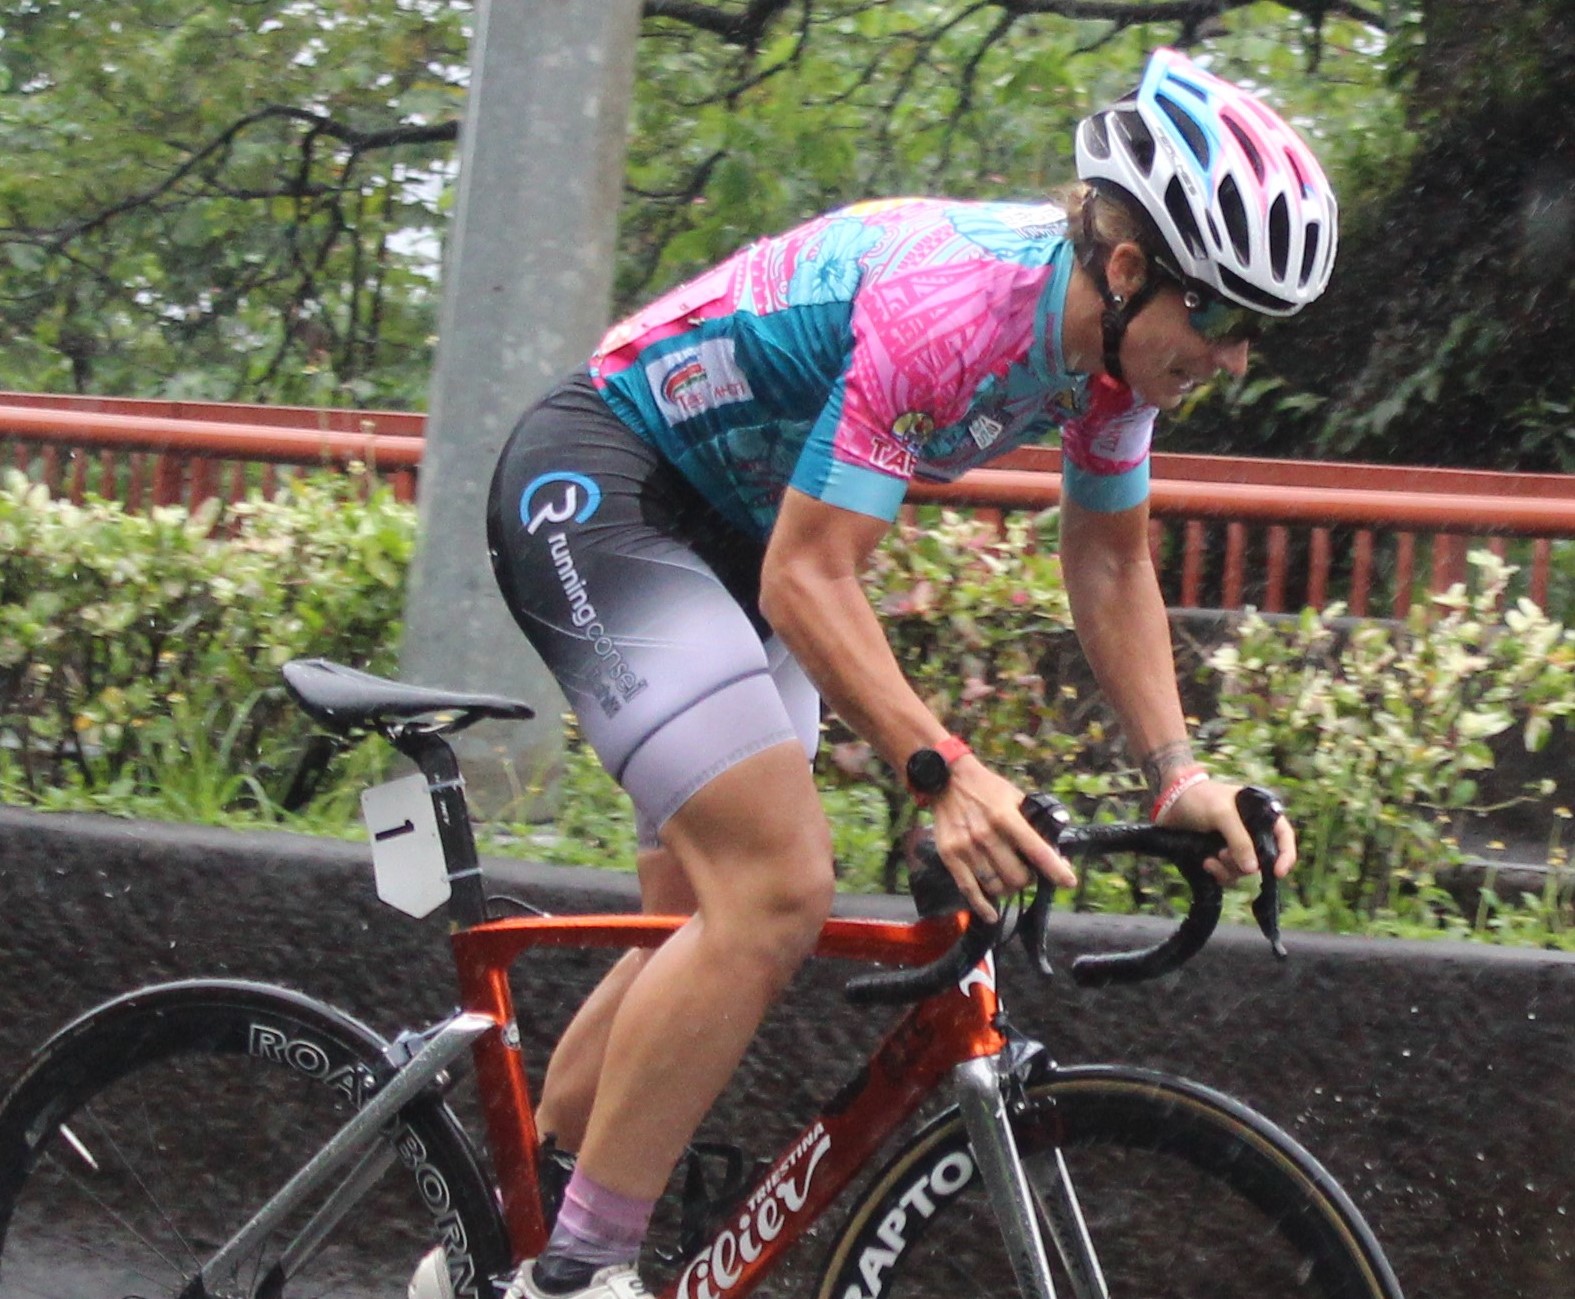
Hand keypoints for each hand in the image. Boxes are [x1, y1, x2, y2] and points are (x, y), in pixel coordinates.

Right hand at [930, 757, 1076, 920]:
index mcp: (1006, 817)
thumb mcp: (1015, 796)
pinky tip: (992, 914)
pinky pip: (969, 890)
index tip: (1068, 882)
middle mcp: (986, 835)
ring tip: (1008, 879)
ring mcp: (966, 848)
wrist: (947, 780)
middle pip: (1017, 877)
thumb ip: (1034, 819)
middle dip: (1028, 879)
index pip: (1037, 850)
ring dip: (1008, 888)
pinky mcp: (950, 856)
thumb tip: (1057, 844)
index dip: (1056, 870)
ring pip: (996, 887)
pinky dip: (983, 906)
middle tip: (1027, 872)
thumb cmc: (986, 789)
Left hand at [1159, 777, 1296, 883]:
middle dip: (1244, 863)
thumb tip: (1252, 869)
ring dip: (1229, 869)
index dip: (1286, 855)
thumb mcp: (1222, 814)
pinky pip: (1228, 875)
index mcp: (1259, 814)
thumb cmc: (1198, 798)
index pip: (1284, 837)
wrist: (1168, 802)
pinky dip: (1219, 874)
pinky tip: (1206, 863)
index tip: (1278, 872)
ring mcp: (1234, 845)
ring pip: (1244, 871)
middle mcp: (1250, 832)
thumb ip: (1239, 840)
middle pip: (1262, 860)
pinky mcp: (1219, 856)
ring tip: (1212, 858)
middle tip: (1224, 854)